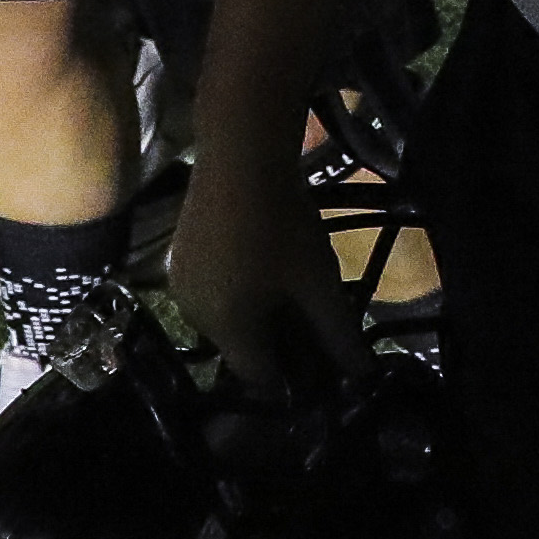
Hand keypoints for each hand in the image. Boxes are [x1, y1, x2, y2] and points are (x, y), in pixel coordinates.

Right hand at [165, 145, 360, 404]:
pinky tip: (265, 269)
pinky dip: (238, 295)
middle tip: (314, 321)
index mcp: (226, 328)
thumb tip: (361, 373)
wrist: (240, 160)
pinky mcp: (178, 262)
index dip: (293, 378)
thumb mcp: (319, 282)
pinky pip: (212, 295)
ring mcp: (180, 287)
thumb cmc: (284, 226)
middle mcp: (194, 316)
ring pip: (226, 322)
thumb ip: (338, 333)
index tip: (322, 363)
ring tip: (293, 291)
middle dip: (277, 344)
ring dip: (258, 318)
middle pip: (241, 349)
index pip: (258, 377)